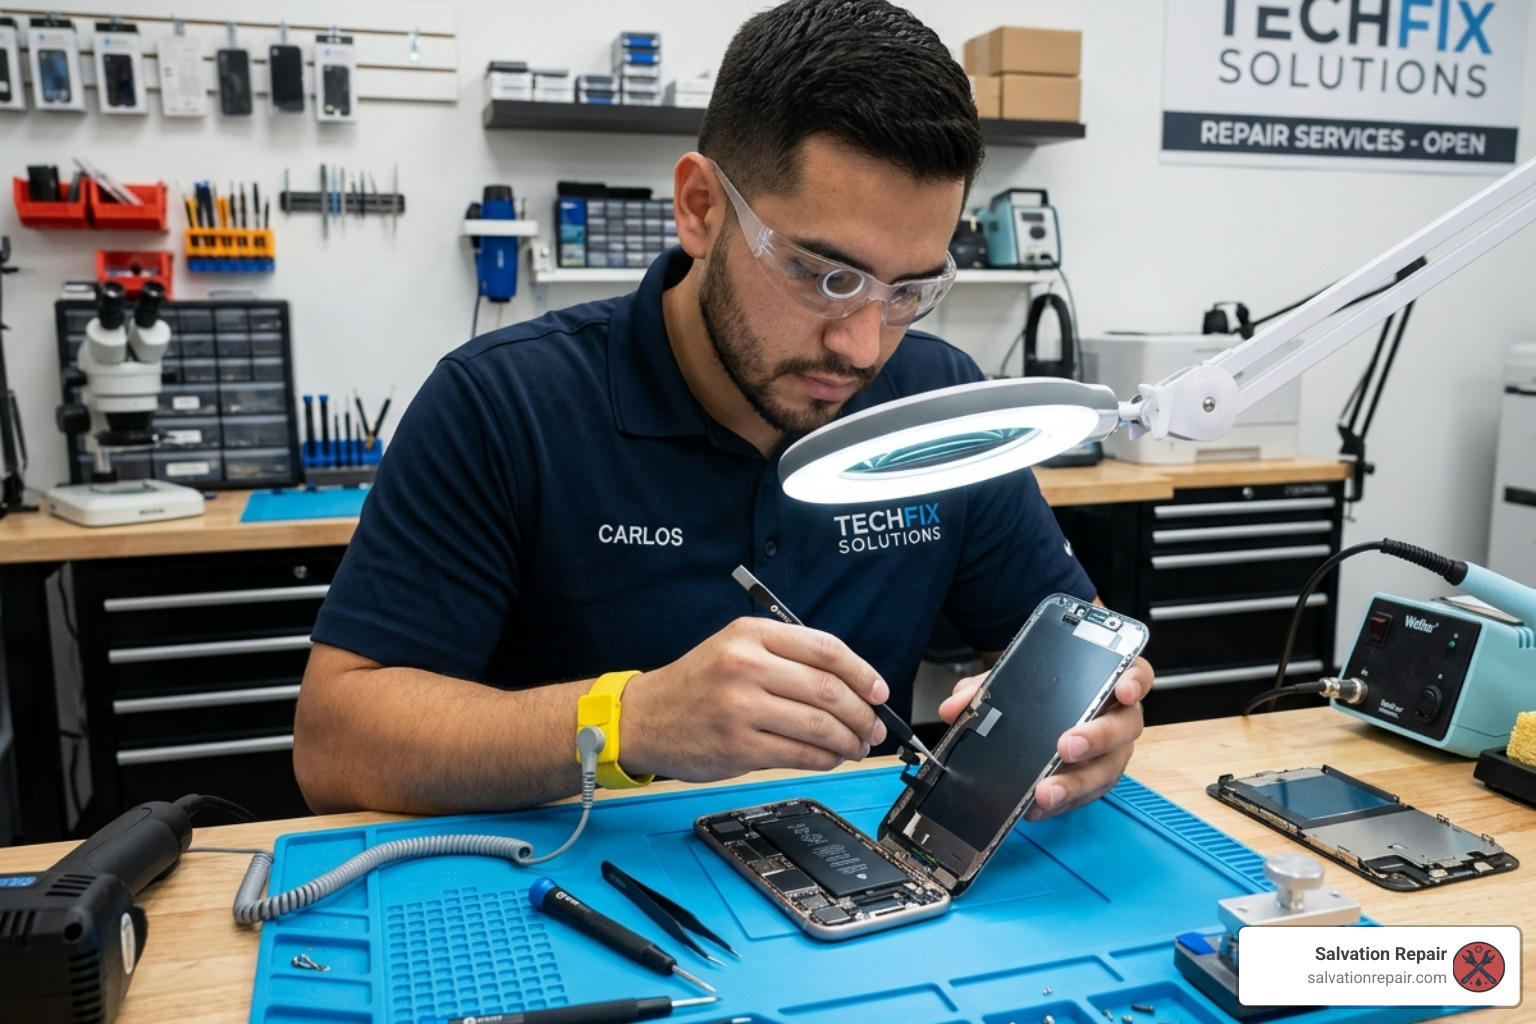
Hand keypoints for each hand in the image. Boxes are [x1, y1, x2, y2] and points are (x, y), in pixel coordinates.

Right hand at [619, 617, 888, 781]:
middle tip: (874, 727)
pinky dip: (824, 759)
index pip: (825, 649)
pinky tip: (829, 758)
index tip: (879, 691)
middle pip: (828, 690)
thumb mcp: (735, 649)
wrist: (644, 718)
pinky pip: (799, 755)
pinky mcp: (739, 746)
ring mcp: (741, 707)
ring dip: (848, 741)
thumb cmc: (695, 686)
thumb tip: (850, 686)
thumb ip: (787, 659)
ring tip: (856, 746)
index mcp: (751, 634)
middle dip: (862, 713)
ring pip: (819, 725)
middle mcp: (747, 666)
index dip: (862, 673)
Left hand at [937, 655, 1154, 820]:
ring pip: (1106, 771)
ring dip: (1075, 783)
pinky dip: (1059, 803)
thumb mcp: (1010, 680)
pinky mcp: (1094, 782)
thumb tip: (955, 706)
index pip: (1135, 674)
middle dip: (1097, 738)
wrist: (1037, 712)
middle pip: (1123, 729)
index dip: (1133, 682)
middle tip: (1067, 745)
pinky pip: (1084, 797)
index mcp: (1107, 681)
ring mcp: (1110, 754)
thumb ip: (984, 687)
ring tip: (1045, 792)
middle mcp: (1117, 718)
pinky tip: (1034, 809)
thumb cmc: (1038, 692)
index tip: (1121, 690)